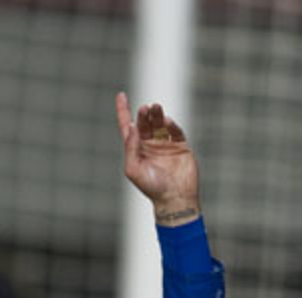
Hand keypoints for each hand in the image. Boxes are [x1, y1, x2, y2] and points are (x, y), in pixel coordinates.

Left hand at [115, 92, 199, 224]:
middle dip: (144, 113)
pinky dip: (171, 124)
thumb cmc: (151, 187)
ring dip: (157, 114)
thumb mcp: (133, 168)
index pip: (128, 126)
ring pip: (160, 123)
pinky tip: (167, 122)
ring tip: (156, 108)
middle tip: (145, 108)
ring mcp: (165, 144)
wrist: (174, 197)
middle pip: (145, 122)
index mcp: (136, 149)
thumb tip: (132, 127)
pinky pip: (175, 131)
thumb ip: (131, 147)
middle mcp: (150, 144)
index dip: (123, 111)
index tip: (121, 95)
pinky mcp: (180, 146)